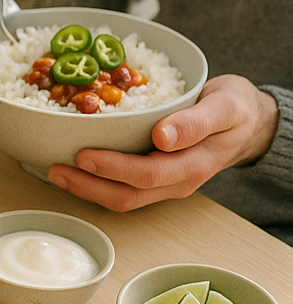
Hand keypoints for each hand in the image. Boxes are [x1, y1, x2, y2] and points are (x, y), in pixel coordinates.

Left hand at [47, 75, 279, 209]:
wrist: (248, 121)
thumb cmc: (235, 110)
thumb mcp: (225, 107)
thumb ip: (196, 122)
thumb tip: (163, 137)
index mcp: (193, 165)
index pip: (147, 175)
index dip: (112, 168)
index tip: (83, 155)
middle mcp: (176, 181)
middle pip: (127, 194)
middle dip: (88, 185)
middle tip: (55, 168)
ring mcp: (165, 183)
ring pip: (122, 197)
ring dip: (87, 188)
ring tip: (55, 172)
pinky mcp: (155, 178)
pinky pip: (123, 187)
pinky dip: (96, 181)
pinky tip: (73, 167)